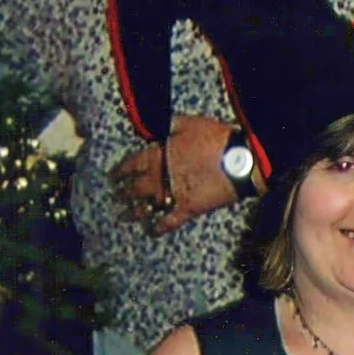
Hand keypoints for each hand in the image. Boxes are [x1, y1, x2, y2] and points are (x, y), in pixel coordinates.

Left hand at [111, 115, 238, 235]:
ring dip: (133, 212)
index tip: (114, 176)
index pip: (131, 164)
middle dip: (124, 192)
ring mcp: (172, 195)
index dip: (121, 170)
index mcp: (157, 156)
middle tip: (117, 195)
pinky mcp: (187, 209)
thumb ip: (169, 126)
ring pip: (146, 207)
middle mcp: (158, 178)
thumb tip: (154, 128)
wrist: (239, 160)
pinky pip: (169, 222)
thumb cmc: (215, 139)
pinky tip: (152, 231)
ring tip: (123, 216)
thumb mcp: (190, 123)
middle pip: (135, 188)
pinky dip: (160, 228)